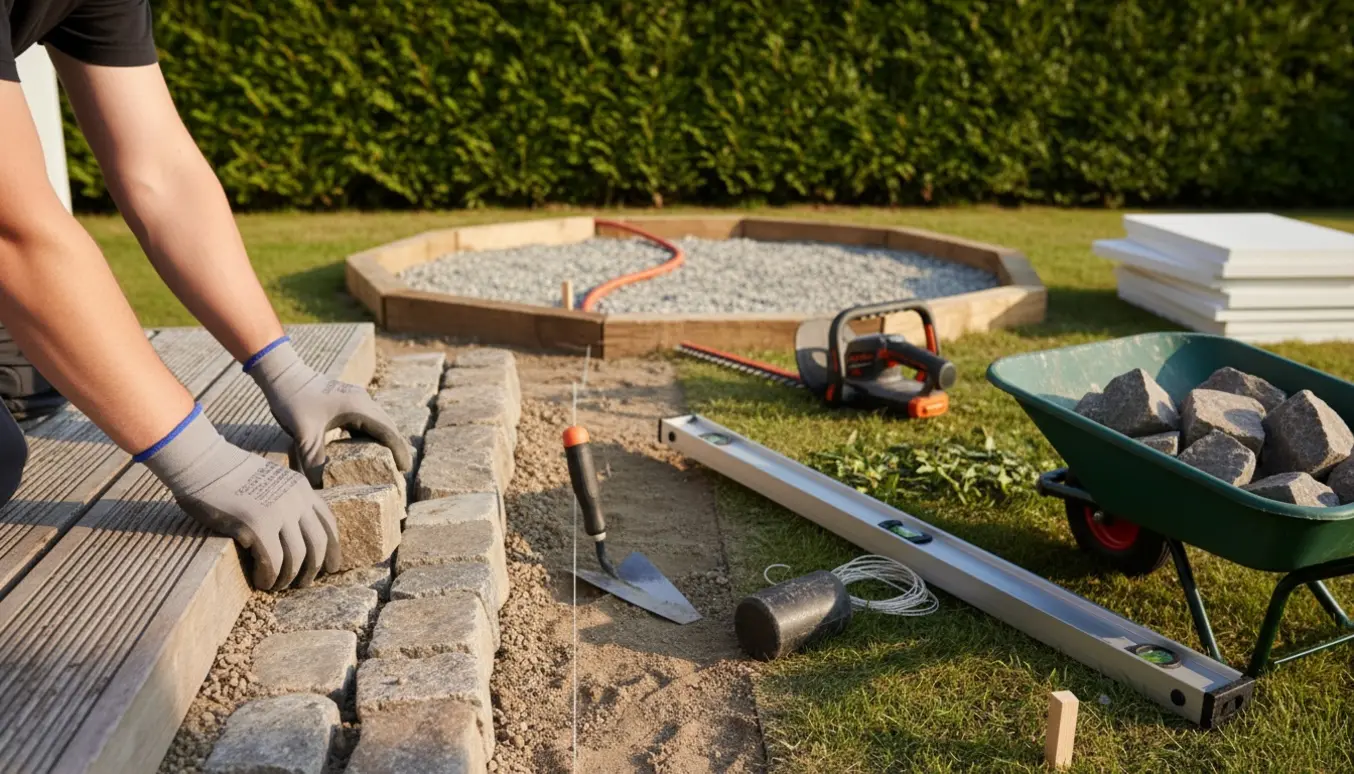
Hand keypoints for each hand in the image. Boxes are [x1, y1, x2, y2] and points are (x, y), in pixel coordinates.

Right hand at [139, 404, 339, 589]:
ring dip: (288, 577)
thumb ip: (285, 499)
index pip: (328, 523)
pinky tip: (261, 582)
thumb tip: (290, 531)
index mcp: (302, 488)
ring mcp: (279, 512)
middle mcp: (297, 500)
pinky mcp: (257, 525)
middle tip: (303, 584)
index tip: (331, 566)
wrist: (201, 462)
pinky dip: (269, 577)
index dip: (332, 549)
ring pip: (297, 557)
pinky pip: (272, 562)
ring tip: (276, 585)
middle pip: (318, 544)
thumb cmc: (227, 473)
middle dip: (315, 569)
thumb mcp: (270, 480)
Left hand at [245, 337, 412, 486]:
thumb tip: (318, 488)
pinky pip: (366, 418)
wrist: (282, 374)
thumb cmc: (293, 400)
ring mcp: (355, 398)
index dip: (398, 451)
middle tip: (400, 470)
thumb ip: (313, 462)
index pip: (387, 432)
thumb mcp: (304, 434)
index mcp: (359, 408)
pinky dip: (371, 433)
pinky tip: (365, 446)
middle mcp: (363, 401)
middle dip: (396, 447)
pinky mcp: (346, 399)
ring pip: (378, 421)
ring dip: (385, 439)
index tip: (405, 469)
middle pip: (388, 426)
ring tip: (388, 460)